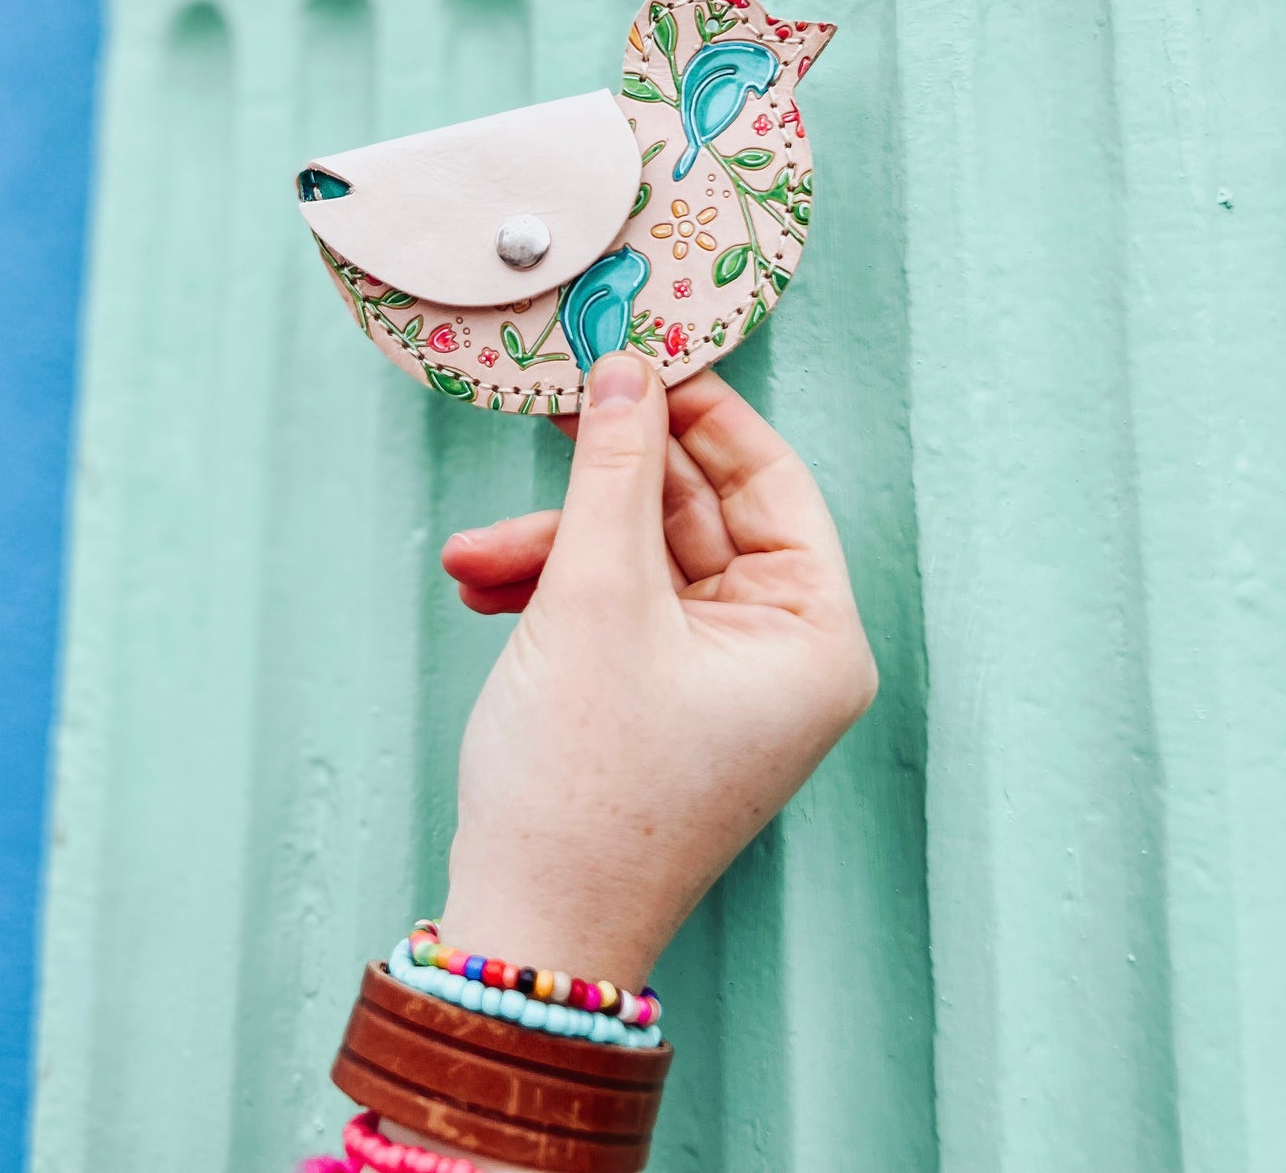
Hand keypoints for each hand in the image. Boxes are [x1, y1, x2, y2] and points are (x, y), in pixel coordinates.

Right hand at [438, 353, 876, 990]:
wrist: (525, 932)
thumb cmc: (582, 785)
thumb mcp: (596, 597)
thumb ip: (614, 470)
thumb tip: (626, 370)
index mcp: (813, 637)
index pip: (772, 481)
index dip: (703, 411)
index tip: (643, 353)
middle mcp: (781, 658)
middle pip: (699, 518)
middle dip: (604, 482)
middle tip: (552, 411)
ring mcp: (721, 684)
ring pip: (643, 563)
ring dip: (558, 546)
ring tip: (473, 555)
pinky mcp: (662, 702)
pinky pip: (619, 611)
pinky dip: (555, 592)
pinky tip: (484, 588)